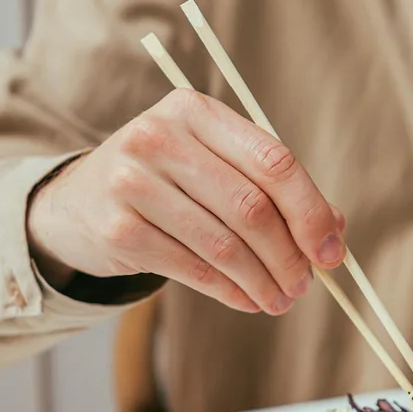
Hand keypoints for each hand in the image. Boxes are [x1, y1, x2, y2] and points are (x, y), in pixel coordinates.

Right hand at [26, 89, 345, 313]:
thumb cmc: (170, 183)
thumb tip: (334, 234)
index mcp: (196, 111)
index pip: (274, 162)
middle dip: (289, 256)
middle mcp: (159, 137)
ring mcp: (131, 181)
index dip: (311, 212)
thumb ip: (277, 191)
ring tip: (281, 300)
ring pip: (225, 244)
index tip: (331, 252)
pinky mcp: (118, 229)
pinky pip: (194, 269)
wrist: (78, 203)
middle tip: (305, 285)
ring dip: (263, 281)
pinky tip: (248, 300)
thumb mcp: (218, 167)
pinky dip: (231, 291)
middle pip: (252, 207)